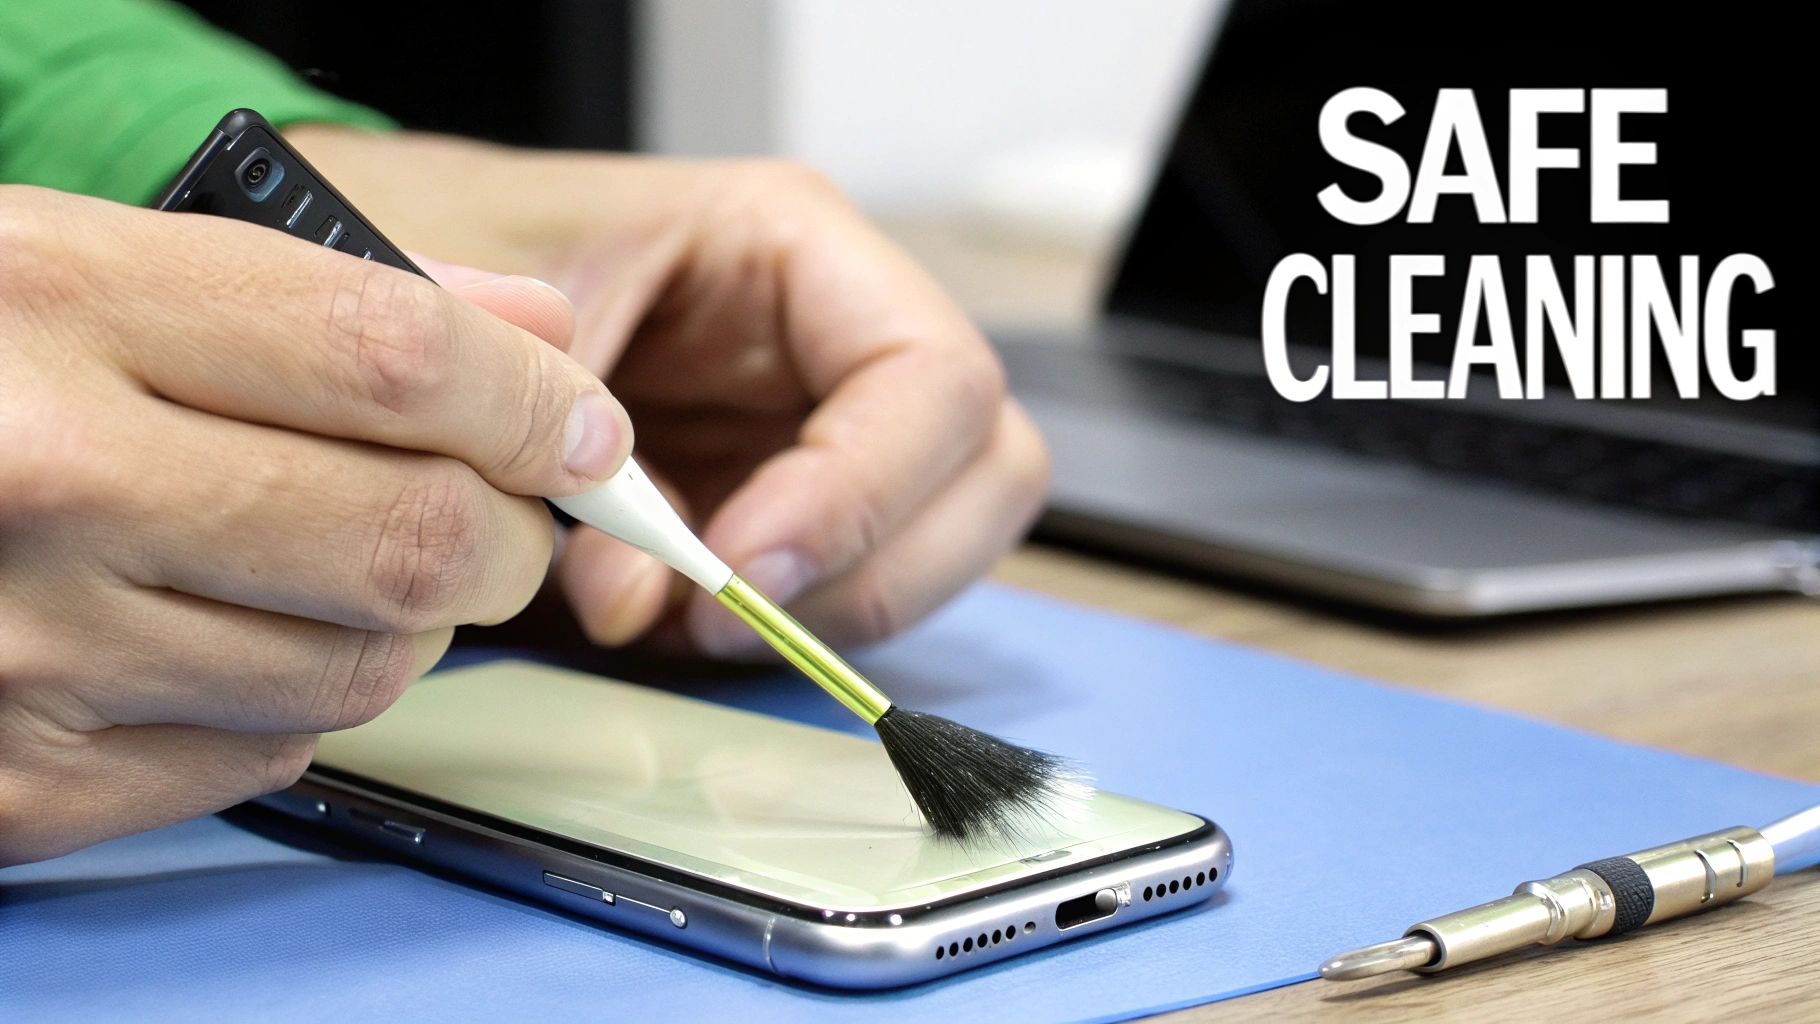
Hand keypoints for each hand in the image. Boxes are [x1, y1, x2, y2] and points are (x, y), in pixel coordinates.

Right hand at [0, 186, 631, 863]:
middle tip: (502, 516)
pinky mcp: (16, 783)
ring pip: (364, 668)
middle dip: (508, 535)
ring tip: (355, 563)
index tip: (584, 428)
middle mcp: (40, 477)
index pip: (398, 354)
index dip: (536, 399)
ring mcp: (21, 649)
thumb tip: (535, 333)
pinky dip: (304, 698)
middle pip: (413, 536)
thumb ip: (331, 291)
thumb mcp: (87, 258)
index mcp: (55, 300)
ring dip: (413, 622)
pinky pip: (271, 755)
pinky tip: (241, 634)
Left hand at [290, 128, 1050, 655]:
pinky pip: (853, 586)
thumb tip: (640, 600)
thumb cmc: (453, 257)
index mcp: (796, 245)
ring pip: (939, 543)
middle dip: (876, 566)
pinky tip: (676, 616)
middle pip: (987, 468)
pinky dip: (781, 628)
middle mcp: (839, 338)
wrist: (397, 301)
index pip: (934, 377)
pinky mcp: (791, 504)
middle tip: (729, 610)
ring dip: (832, 610)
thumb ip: (569, 452)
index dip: (864, 489)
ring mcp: (827, 427)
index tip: (744, 568)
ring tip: (686, 618)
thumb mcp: (491, 316)